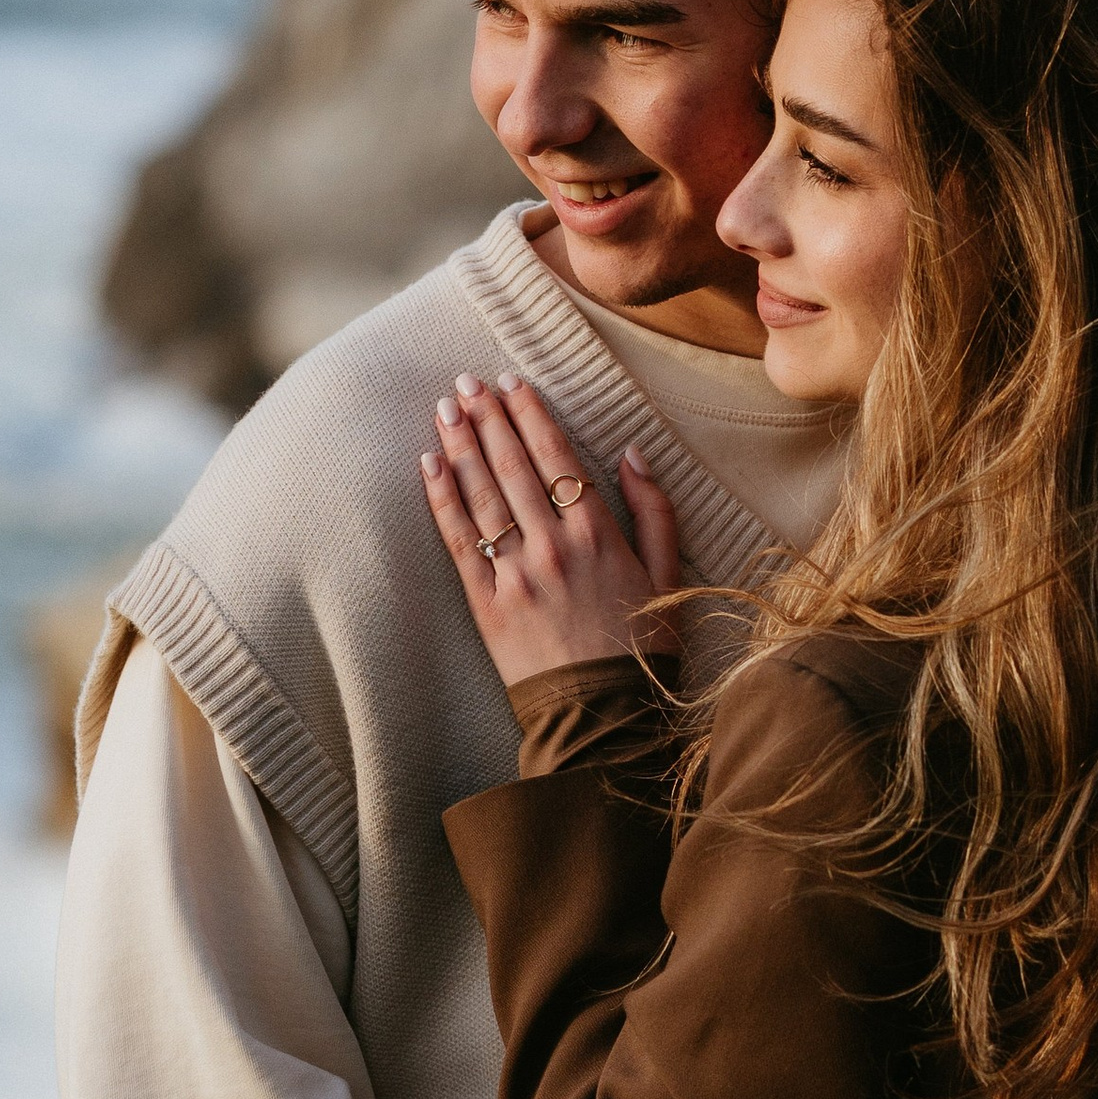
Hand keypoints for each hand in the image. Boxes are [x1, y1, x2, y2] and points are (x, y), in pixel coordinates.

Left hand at [421, 371, 681, 689]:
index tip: (511, 383)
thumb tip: (634, 453)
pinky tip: (429, 463)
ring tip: (445, 408)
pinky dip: (442, 498)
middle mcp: (554, 545)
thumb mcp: (668, 576)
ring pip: (482, 494)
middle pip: (513, 466)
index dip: (530, 415)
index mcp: (599, 534)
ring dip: (461, 445)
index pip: (558, 457)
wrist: (604, 716)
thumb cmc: (641, 647)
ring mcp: (517, 574)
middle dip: (488, 418)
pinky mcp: (487, 604)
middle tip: (466, 382)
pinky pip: (459, 540)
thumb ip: (655, 511)